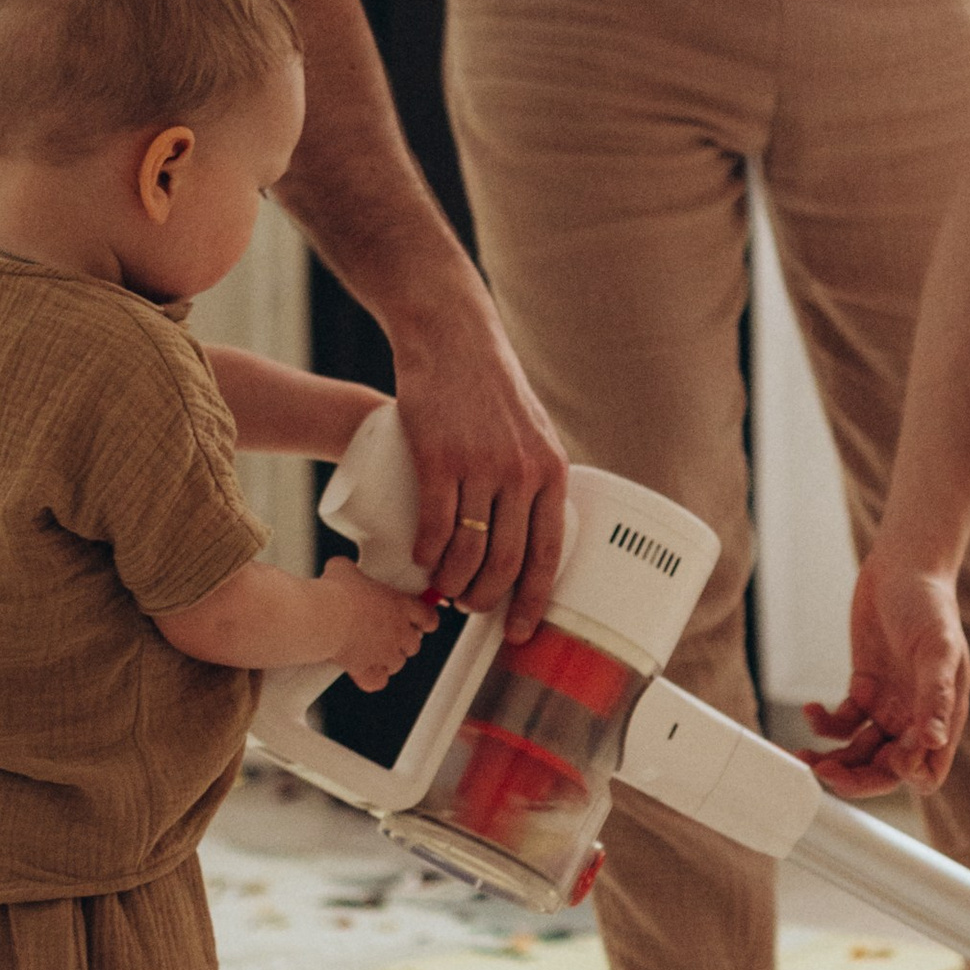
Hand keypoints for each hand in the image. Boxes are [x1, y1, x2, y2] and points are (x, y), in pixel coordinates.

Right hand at [321, 558, 434, 693]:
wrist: (322, 617)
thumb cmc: (335, 593)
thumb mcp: (344, 569)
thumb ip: (351, 571)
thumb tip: (341, 568)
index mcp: (399, 605)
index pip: (428, 617)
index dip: (425, 619)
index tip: (421, 619)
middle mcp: (397, 631)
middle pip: (414, 643)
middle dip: (403, 640)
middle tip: (388, 633)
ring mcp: (384, 652)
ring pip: (397, 663)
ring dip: (388, 659)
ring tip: (373, 651)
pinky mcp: (366, 668)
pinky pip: (377, 681)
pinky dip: (372, 679)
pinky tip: (363, 672)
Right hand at [388, 299, 571, 641]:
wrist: (451, 338)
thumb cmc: (488, 387)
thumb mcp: (532, 431)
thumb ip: (534, 475)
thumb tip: (528, 531)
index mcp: (551, 472)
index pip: (548, 554)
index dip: (532, 600)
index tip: (518, 631)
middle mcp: (522, 473)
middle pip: (505, 561)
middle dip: (484, 598)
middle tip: (466, 606)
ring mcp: (480, 465)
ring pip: (467, 550)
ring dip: (451, 582)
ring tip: (441, 588)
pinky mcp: (438, 455)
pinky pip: (434, 523)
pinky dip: (426, 553)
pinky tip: (419, 563)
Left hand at [803, 548, 969, 797]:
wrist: (904, 567)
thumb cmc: (930, 602)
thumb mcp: (937, 647)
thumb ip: (936, 695)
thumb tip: (934, 742)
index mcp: (943, 714)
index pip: (925, 769)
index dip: (903, 776)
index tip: (881, 762)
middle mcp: (915, 717)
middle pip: (886, 768)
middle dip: (856, 777)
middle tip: (824, 772)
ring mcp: (888, 706)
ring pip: (859, 751)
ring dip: (832, 758)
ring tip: (802, 754)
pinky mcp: (864, 690)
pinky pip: (842, 723)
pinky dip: (824, 724)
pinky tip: (811, 709)